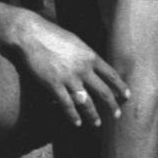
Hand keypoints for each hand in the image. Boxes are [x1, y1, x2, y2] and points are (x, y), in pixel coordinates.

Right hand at [10, 14, 127, 127]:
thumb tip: (94, 66)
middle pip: (103, 91)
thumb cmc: (52, 34)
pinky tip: (77, 123)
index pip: (111, 75)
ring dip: (93, 115)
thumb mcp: (76, 41)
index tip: (126, 96)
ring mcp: (69, 78)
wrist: (31, 34)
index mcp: (90, 56)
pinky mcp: (54, 84)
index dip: (120, 87)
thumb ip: (86, 55)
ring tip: (97, 123)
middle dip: (112, 106)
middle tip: (117, 115)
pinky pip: (66, 104)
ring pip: (86, 102)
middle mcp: (83, 69)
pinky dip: (73, 115)